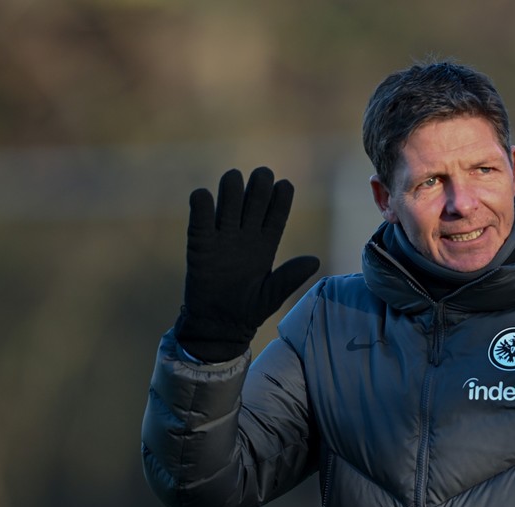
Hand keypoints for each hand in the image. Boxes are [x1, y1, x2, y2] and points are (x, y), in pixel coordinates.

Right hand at [174, 167, 319, 361]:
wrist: (219, 325)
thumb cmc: (249, 310)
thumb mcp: (272, 295)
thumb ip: (290, 278)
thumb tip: (314, 261)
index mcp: (266, 243)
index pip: (276, 215)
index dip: (281, 199)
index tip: (285, 185)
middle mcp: (246, 235)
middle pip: (253, 202)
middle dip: (258, 186)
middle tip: (262, 174)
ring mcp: (222, 237)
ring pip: (229, 203)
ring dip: (231, 189)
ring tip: (233, 179)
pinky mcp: (199, 244)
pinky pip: (200, 218)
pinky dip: (201, 205)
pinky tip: (203, 197)